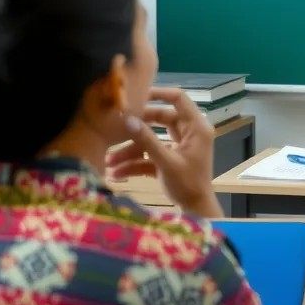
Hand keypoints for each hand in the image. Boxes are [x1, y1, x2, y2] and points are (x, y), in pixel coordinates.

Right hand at [106, 87, 222, 218]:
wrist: (195, 210)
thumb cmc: (187, 184)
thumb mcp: (166, 162)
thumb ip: (147, 140)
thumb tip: (128, 120)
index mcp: (196, 127)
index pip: (178, 99)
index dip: (159, 93)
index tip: (136, 94)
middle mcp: (189, 133)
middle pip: (160, 119)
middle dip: (137, 128)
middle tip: (116, 128)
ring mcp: (179, 146)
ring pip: (152, 140)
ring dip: (131, 151)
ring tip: (108, 162)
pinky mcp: (170, 160)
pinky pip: (151, 155)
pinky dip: (136, 163)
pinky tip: (117, 173)